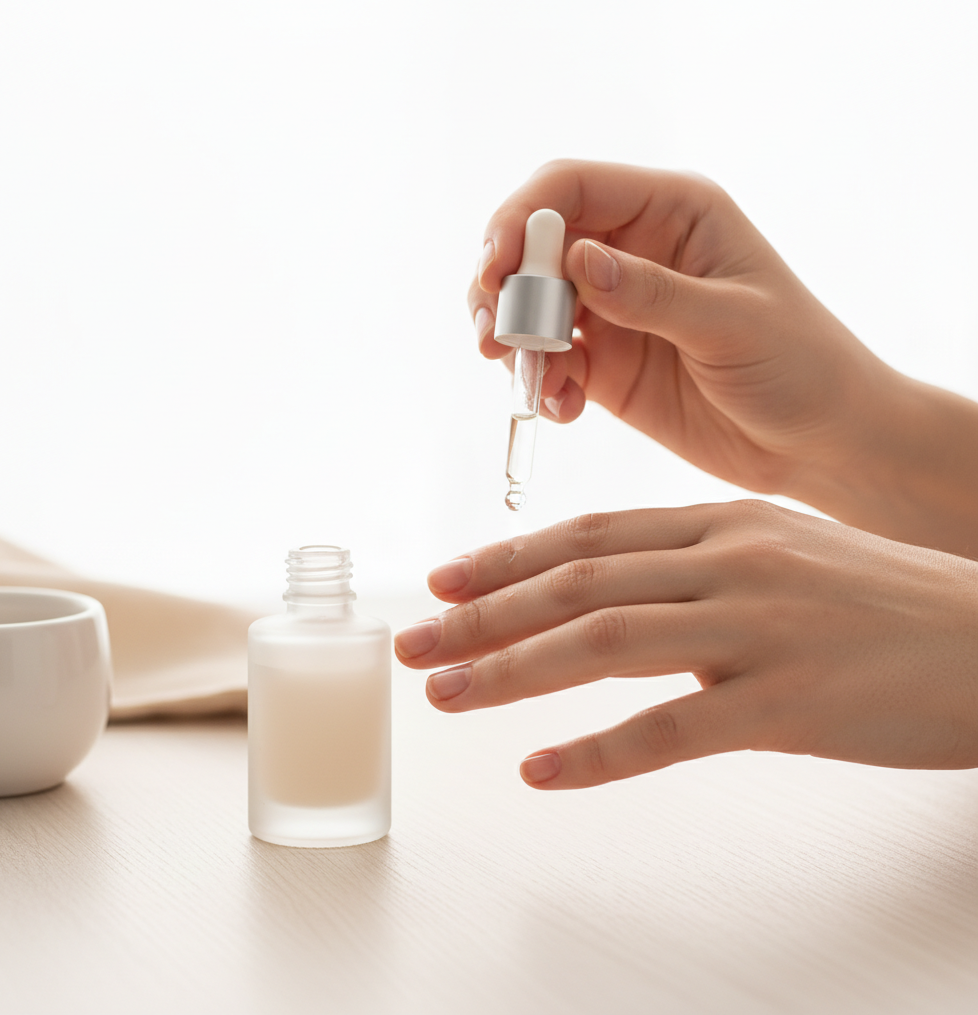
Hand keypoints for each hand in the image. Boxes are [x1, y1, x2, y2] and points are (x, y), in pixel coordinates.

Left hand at [394, 501, 977, 788]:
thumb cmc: (880, 605)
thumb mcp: (781, 557)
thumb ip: (694, 567)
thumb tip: (608, 597)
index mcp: (723, 525)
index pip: (590, 534)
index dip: (507, 558)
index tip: (445, 582)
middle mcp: (730, 563)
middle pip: (578, 583)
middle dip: (485, 615)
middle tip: (416, 643)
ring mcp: (758, 629)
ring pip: (605, 642)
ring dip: (513, 671)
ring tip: (446, 696)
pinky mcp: (788, 701)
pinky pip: (673, 728)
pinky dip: (598, 751)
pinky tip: (542, 771)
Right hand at [467, 160, 977, 555]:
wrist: (819, 443)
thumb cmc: (801, 366)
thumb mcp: (733, 324)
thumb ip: (651, 293)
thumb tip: (574, 261)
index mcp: (672, 213)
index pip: (571, 188)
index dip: (520, 218)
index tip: (494, 267)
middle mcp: (634, 253)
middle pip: (535, 247)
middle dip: (503, 288)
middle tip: (493, 336)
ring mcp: (615, 312)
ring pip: (531, 308)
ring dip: (512, 340)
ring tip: (522, 378)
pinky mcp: (607, 366)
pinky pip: (550, 365)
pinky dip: (542, 385)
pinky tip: (564, 410)